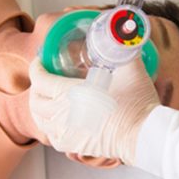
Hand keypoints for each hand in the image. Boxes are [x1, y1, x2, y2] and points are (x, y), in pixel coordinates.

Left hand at [29, 57, 158, 163]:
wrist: (143, 134)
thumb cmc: (136, 103)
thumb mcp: (130, 68)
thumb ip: (122, 47)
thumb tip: (121, 32)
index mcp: (69, 92)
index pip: (39, 78)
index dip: (36, 67)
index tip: (41, 61)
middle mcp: (61, 114)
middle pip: (34, 100)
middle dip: (36, 87)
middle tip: (45, 79)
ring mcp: (65, 132)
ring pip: (39, 119)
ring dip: (40, 107)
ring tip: (48, 98)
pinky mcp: (72, 146)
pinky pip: (50, 135)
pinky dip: (49, 126)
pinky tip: (58, 120)